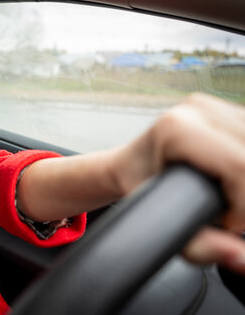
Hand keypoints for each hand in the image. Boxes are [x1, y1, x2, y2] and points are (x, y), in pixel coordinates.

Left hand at [114, 93, 244, 273]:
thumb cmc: (139, 189)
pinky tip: (235, 178)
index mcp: (178, 129)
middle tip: (230, 212)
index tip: (228, 221)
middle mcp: (197, 109)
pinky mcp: (226, 108)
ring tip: (230, 196)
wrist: (128, 166)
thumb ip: (203, 247)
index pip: (240, 164)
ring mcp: (212, 105)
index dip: (244, 202)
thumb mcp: (162, 223)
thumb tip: (241, 256)